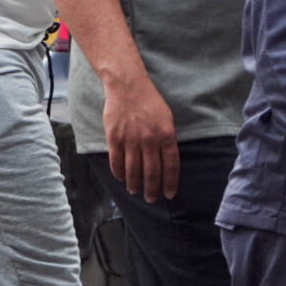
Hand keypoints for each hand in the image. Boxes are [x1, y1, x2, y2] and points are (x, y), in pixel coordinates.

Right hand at [103, 73, 178, 201]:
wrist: (128, 86)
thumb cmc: (150, 102)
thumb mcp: (167, 119)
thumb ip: (167, 140)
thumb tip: (166, 162)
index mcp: (166, 135)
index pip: (170, 166)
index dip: (170, 183)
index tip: (169, 194)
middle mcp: (149, 140)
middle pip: (151, 172)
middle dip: (152, 189)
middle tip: (150, 199)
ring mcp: (131, 140)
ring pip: (133, 170)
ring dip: (135, 184)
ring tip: (135, 191)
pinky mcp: (114, 138)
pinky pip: (116, 161)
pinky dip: (119, 173)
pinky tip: (121, 178)